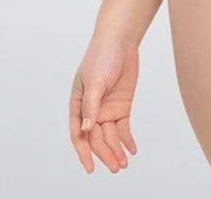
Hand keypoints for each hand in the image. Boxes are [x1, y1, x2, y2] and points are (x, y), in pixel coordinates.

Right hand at [69, 29, 139, 174]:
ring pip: (110, 136)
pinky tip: (132, 150)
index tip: (90, 168)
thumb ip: (91, 105)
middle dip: (105, 154)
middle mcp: (92, 111)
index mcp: (78, 105)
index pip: (79, 134)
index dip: (83, 152)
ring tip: (123, 165)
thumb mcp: (95, 81)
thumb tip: (86, 129)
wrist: (121, 41)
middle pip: (97, 138)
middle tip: (115, 168)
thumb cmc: (102, 57)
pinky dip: (126, 140)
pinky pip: (123, 128)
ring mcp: (107, 109)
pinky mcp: (122, 106)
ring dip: (116, 151)